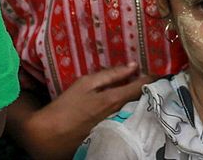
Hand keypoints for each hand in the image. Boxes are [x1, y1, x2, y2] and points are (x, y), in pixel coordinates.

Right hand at [29, 64, 153, 158]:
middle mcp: (120, 114)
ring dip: (138, 100)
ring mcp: (117, 125)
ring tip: (134, 91)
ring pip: (135, 109)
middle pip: (142, 98)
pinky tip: (124, 106)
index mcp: (115, 99)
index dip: (151, 77)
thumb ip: (111, 74)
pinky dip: (128, 111)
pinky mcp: (111, 133)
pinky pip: (126, 119)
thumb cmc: (65, 106)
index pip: (143, 86)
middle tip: (144, 79)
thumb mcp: (86, 83)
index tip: (153, 71)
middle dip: (146, 88)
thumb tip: (133, 66)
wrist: (48, 135)